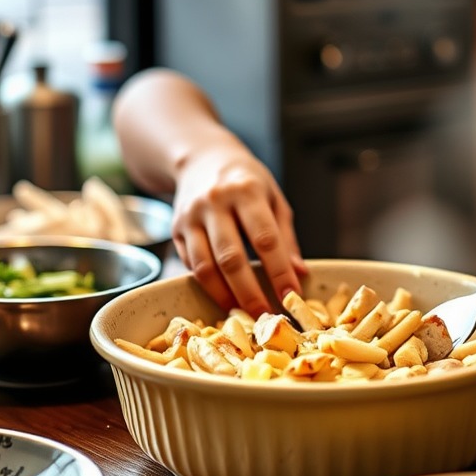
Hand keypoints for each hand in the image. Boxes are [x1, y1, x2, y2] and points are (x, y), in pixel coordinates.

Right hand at [171, 134, 305, 316]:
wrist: (200, 158)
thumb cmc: (246, 181)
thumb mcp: (273, 198)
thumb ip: (286, 237)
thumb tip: (300, 273)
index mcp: (247, 191)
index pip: (265, 239)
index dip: (279, 271)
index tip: (291, 296)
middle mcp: (215, 202)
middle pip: (231, 257)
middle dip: (250, 292)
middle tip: (265, 316)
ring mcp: (191, 216)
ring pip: (205, 265)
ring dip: (224, 294)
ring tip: (242, 313)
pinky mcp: (174, 229)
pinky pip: (190, 264)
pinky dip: (207, 284)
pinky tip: (223, 294)